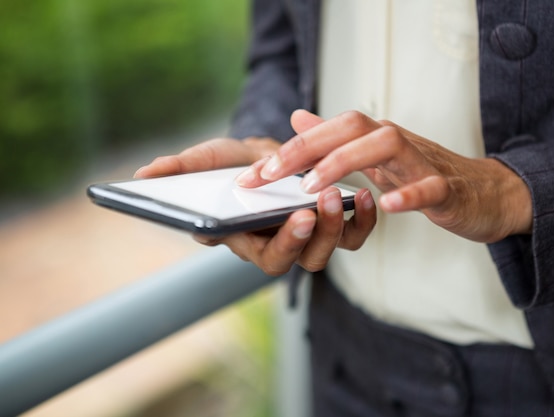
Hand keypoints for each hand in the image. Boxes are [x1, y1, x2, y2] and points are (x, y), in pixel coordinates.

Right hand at [134, 136, 376, 274]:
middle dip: (315, 237)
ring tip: (345, 193)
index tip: (299, 215)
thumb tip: (144, 174)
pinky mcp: (331, 223)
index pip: (268, 257)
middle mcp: (280, 244)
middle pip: (301, 260)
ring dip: (338, 225)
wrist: (267, 155)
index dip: (285, 242)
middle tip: (322, 204)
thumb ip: (181, 167)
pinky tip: (364, 192)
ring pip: (329, 250)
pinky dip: (363, 217)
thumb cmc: (235, 165)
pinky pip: (352, 232)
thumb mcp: (209, 161)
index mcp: (249, 239)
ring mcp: (308, 236)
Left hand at [236, 110, 531, 242]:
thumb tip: (298, 117)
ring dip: (345, 163)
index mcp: (375, 139)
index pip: (329, 131)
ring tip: (312, 187)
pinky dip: (408, 193)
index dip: (289, 150)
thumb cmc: (426, 175)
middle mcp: (396, 142)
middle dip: (306, 148)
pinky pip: (430, 187)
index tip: (254, 175)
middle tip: (269, 176)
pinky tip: (385, 204)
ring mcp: (424, 163)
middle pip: (351, 128)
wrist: (486, 193)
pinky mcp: (448, 190)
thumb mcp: (375, 156)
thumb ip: (336, 139)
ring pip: (386, 146)